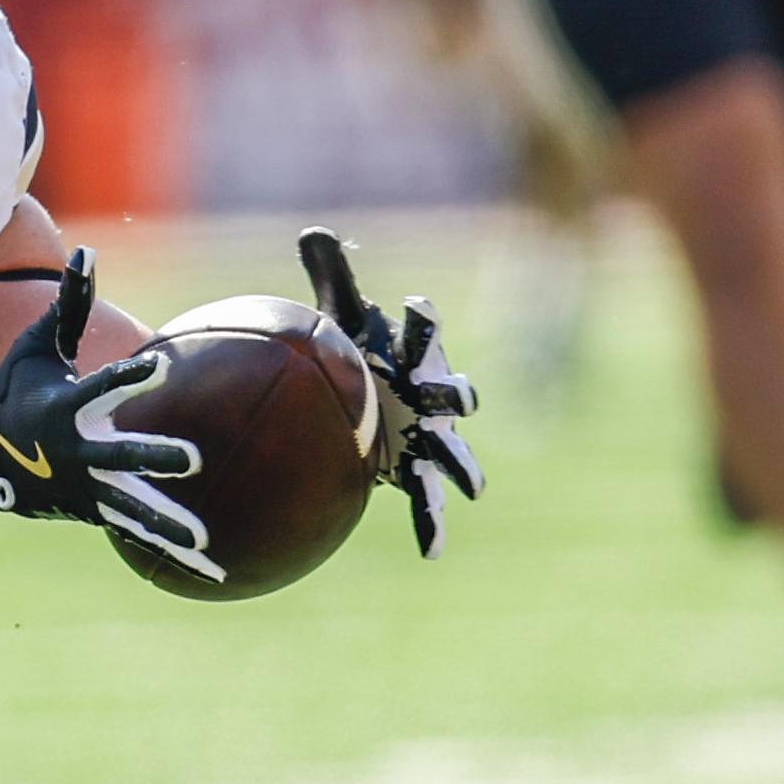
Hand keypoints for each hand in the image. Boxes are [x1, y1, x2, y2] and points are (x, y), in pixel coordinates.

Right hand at [0, 248, 221, 582]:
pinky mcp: (93, 512)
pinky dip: (173, 554)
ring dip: (168, 527)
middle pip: (121, 459)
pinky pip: (139, 535)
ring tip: (205, 542)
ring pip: (132, 510)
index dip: (127, 376)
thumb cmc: (12, 391)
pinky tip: (215, 575)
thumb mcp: (33, 346)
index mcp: (64, 410)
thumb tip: (89, 250)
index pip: (100, 389)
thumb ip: (69, 303)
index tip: (158, 364)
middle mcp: (76, 454)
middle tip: (194, 460)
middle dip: (154, 459)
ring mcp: (84, 489)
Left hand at [299, 228, 485, 558]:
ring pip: (451, 454)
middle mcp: (429, 394)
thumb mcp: (339, 313)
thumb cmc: (356, 349)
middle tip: (458, 401)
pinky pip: (426, 500)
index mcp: (411, 356)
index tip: (412, 305)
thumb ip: (331, 275)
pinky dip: (433, 524)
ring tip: (470, 489)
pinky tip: (431, 552)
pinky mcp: (413, 468)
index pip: (420, 334)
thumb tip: (313, 230)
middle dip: (456, 397)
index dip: (420, 321)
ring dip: (462, 470)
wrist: (361, 394)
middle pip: (452, 396)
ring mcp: (427, 435)